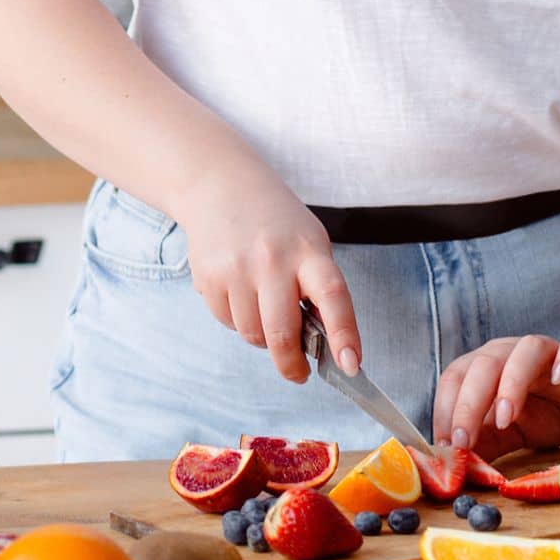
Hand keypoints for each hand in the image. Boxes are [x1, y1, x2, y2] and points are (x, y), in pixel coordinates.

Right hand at [174, 165, 361, 384]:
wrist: (219, 185)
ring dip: (262, 336)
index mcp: (308, 250)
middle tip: (299, 373)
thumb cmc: (276, 222)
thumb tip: (325, 346)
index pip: (333, 296)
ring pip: (253, 335)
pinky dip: (238, 320)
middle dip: (291, 365)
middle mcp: (272, 259)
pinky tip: (240, 293)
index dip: (344, 334)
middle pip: (282, 333)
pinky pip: (228, 323)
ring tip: (265, 308)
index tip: (351, 366)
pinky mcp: (208, 277)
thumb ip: (318, 288)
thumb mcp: (309, 242)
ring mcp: (236, 269)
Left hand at [431, 328, 559, 454]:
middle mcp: (512, 352)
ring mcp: (549, 349)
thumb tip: (452, 465)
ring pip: (524, 352)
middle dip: (468, 404)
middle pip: (484, 365)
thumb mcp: (511, 434)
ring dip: (511, 383)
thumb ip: (485, 443)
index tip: (445, 446)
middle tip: (464, 441)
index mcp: (487, 367)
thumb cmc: (549, 414)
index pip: (456, 377)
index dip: (445, 409)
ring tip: (505, 418)